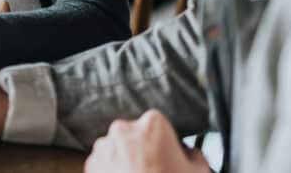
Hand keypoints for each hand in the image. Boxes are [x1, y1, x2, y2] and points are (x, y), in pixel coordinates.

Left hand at [84, 110, 209, 172]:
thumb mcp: (200, 172)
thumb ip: (195, 156)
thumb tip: (192, 154)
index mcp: (152, 123)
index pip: (158, 126)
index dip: (164, 143)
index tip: (168, 157)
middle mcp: (124, 129)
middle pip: (134, 135)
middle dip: (142, 149)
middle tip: (153, 171)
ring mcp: (104, 147)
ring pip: (117, 149)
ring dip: (125, 161)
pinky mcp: (91, 164)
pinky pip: (103, 164)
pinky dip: (111, 172)